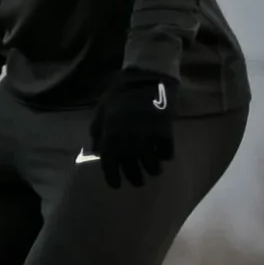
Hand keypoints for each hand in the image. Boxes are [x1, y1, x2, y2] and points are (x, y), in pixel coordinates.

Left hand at [87, 68, 175, 188]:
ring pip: (151, 162)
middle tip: (138, 182)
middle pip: (131, 165)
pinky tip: (164, 156)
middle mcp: (128, 137)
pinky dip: (165, 156)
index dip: (112, 175)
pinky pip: (166, 151)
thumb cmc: (120, 96)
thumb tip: (97, 152)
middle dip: (135, 177)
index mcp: (110, 133)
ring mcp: (147, 134)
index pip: (109, 161)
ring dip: (152, 169)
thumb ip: (98, 132)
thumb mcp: (101, 111)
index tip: (116, 185)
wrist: (144, 79)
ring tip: (154, 171)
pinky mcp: (164, 131)